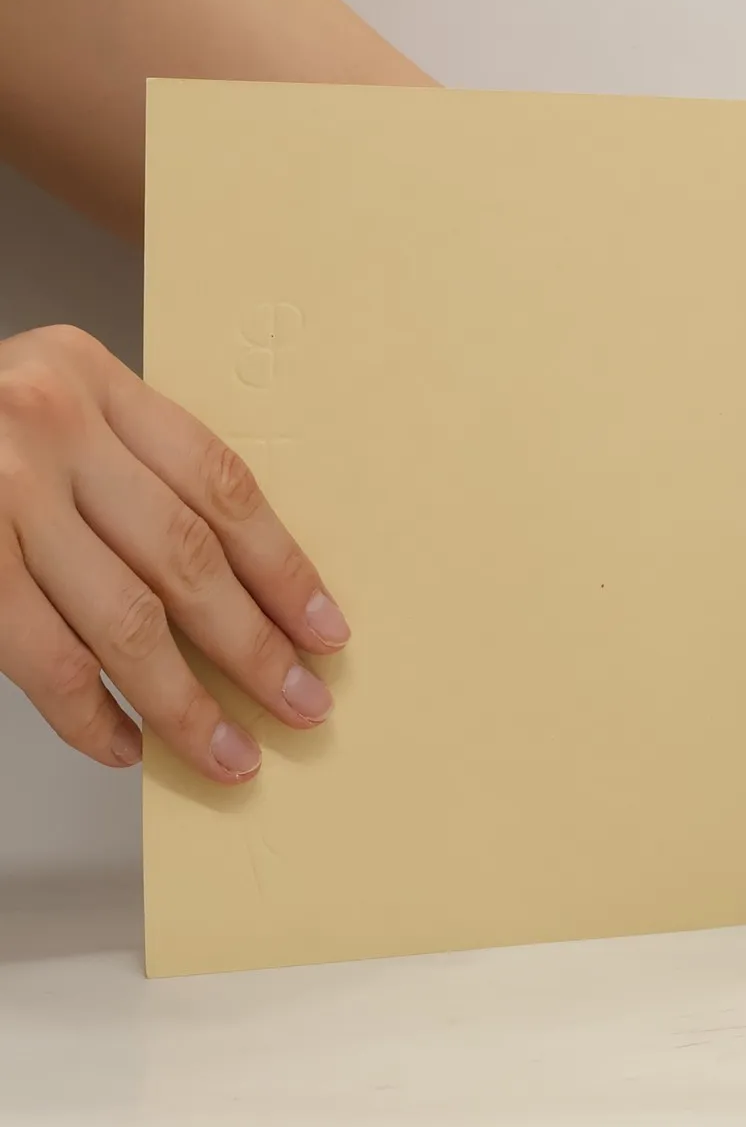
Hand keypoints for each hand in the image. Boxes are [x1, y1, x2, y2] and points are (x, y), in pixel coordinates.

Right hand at [0, 325, 349, 782]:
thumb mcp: (44, 408)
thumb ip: (125, 468)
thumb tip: (241, 588)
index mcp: (88, 374)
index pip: (220, 484)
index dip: (283, 566)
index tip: (327, 631)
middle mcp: (42, 423)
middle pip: (185, 556)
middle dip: (252, 645)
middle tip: (302, 705)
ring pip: (119, 619)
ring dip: (182, 701)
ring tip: (230, 752)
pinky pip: (36, 656)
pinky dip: (86, 713)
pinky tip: (125, 746)